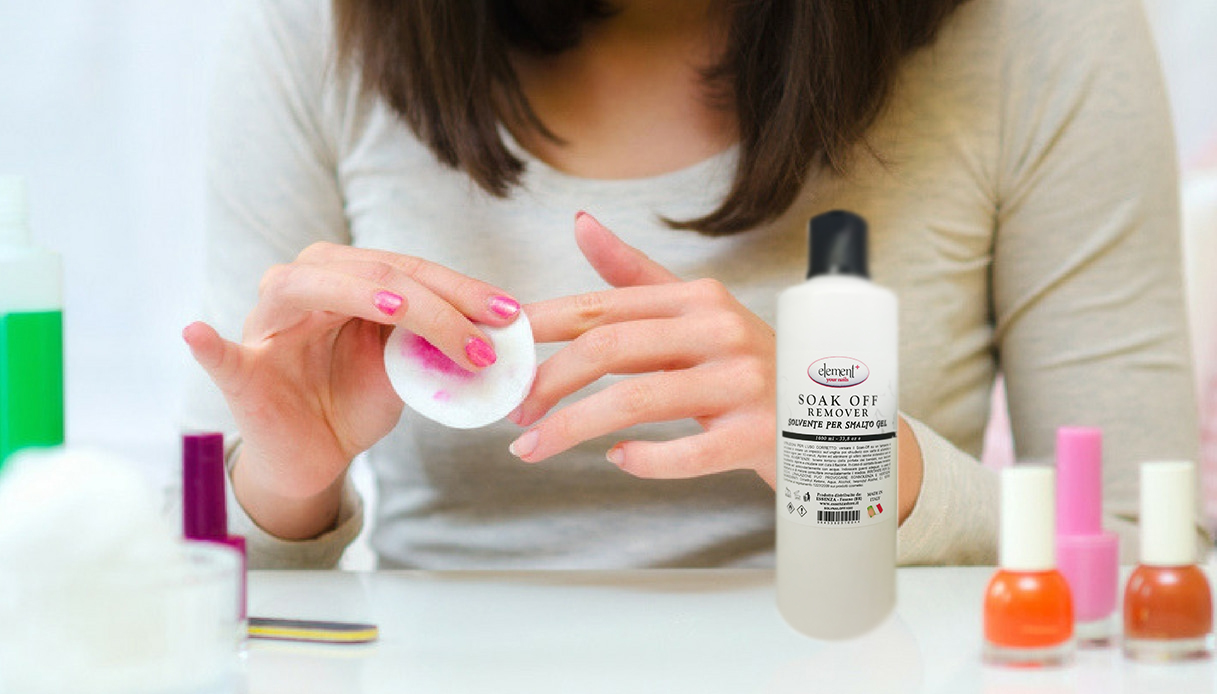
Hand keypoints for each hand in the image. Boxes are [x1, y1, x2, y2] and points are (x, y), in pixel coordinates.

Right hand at [183, 242, 521, 537]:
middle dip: (435, 304)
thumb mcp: (407, 368)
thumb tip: (508, 330)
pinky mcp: (242, 372)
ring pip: (305, 289)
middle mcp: (305, 286)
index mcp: (347, 278)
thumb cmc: (358, 398)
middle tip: (484, 337)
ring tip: (401, 309)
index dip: (462, 290)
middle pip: (372, 274)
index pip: (410, 271)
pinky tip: (197, 334)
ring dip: (358, 295)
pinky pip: (220, 355)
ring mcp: (268, 326)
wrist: (316, 451)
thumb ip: (438, 342)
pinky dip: (208, 345)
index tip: (510, 315)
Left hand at [510, 212, 777, 486]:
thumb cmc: (744, 366)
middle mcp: (721, 331)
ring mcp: (742, 382)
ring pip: (637, 400)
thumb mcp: (695, 313)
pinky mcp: (758, 433)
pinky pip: (688, 452)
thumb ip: (634, 276)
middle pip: (611, 347)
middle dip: (549, 380)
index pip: (603, 306)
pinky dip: (645, 459)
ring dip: (573, 427)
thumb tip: (580, 223)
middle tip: (515, 410)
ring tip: (533, 447)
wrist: (827, 421)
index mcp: (698, 298)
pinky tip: (618, 460)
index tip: (503, 351)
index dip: (544, 328)